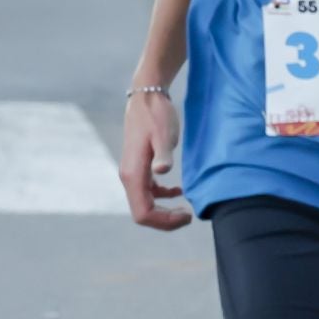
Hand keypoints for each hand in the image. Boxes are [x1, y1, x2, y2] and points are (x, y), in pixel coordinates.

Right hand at [119, 90, 191, 230]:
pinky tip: (179, 192)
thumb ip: (163, 154)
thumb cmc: (157, 114)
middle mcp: (129, 177)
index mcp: (133, 174)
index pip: (143, 213)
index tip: (187, 215)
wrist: (147, 96)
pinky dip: (163, 197)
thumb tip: (162, 172)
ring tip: (186, 210)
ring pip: (145, 205)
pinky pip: (148, 193)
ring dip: (164, 212)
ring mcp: (133, 173)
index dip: (164, 221)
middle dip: (166, 221)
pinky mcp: (140, 167)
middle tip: (189, 216)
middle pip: (143, 213)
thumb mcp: (164, 134)